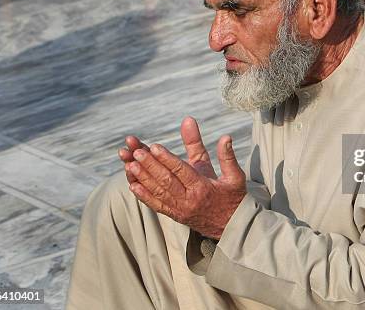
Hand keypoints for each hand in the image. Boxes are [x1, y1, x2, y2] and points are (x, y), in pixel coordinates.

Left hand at [124, 117, 246, 238]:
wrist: (232, 228)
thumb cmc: (233, 198)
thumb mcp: (235, 176)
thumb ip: (227, 155)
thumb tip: (226, 136)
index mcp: (204, 188)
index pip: (181, 171)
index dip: (167, 159)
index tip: (154, 146)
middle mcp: (189, 200)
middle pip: (166, 181)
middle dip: (150, 165)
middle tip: (137, 152)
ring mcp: (180, 209)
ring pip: (158, 192)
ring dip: (143, 178)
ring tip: (130, 164)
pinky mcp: (174, 215)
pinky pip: (156, 205)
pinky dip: (143, 195)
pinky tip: (132, 184)